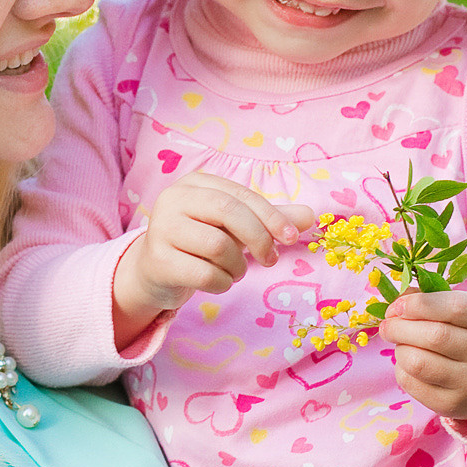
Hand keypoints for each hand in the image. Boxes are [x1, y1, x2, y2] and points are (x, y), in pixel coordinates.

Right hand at [112, 174, 315, 345]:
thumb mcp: (235, 227)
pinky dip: (222, 283)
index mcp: (196, 183)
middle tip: (269, 260)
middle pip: (229, 212)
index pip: (241, 195)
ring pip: (217, 246)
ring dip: (237, 266)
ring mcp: (161, 229)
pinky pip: (204, 274)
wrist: (155, 271)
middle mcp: (174, 198)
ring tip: (233, 270)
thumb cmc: (200, 242)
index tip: (291, 238)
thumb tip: (311, 216)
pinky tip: (217, 282)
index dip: (271, 216)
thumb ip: (269, 219)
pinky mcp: (157, 260)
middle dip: (258, 238)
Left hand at [383, 289, 466, 425]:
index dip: (420, 304)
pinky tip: (409, 364)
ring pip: (418, 362)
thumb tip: (397, 304)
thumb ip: (433, 301)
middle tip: (388, 325)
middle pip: (434, 336)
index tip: (398, 306)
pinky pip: (411, 383)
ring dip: (400, 349)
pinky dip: (401, 369)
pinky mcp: (452, 405)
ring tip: (402, 344)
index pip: (456, 308)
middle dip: (400, 327)